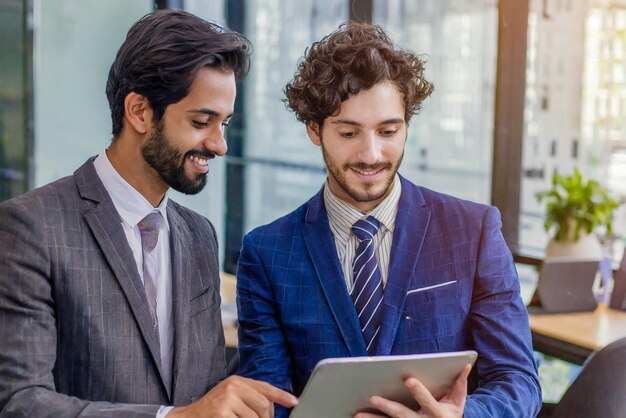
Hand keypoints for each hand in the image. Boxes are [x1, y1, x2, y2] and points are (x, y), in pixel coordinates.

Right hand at [167, 375, 297, 417]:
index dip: (282, 395)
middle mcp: (233, 386)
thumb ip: (250, 397)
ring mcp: (228, 400)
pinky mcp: (223, 413)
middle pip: (264, 406)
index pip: (265, 387)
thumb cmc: (212, 410)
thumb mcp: (231, 397)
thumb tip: (273, 407)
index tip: (294, 402)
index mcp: (237, 381)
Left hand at [354, 364, 471, 417]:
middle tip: (373, 398)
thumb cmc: (451, 415)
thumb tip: (466, 365)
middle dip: (388, 407)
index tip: (408, 379)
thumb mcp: (458, 403)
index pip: (428, 403)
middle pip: (403, 416)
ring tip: (358, 415)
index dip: (419, 392)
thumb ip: (460, 384)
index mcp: (438, 415)